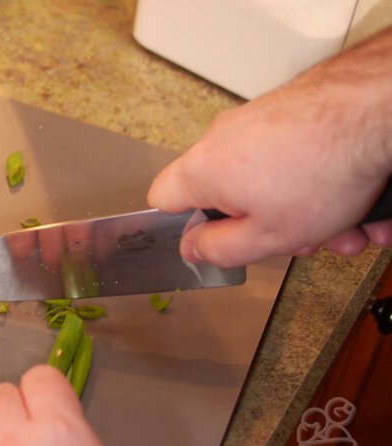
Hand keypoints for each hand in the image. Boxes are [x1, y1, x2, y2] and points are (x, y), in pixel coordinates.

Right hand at [147, 27, 391, 267]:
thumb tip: (192, 249)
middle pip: (228, 195)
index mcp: (203, 170)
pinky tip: (359, 201)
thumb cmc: (321, 171)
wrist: (374, 108)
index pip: (162, 199)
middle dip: (268, 226)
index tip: (215, 242)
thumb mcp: (267, 236)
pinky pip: (295, 158)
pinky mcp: (290, 110)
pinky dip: (321, 182)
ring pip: (270, 181)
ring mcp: (257, 120)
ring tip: (348, 227)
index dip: (184, 227)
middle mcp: (222, 139)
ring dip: (306, 211)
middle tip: (303, 241)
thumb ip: (220, 250)